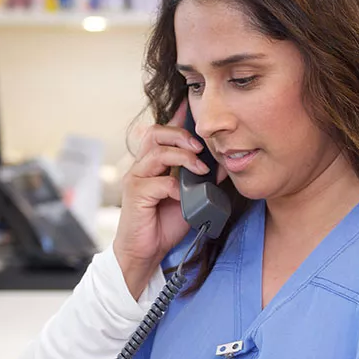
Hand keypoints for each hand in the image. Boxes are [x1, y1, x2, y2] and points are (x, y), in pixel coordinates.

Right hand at [113, 101, 209, 298]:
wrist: (146, 252)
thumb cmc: (164, 224)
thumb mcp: (190, 198)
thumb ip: (201, 180)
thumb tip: (222, 164)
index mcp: (153, 163)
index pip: (163, 132)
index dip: (177, 117)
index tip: (192, 105)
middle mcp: (142, 166)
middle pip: (157, 133)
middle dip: (181, 135)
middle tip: (201, 147)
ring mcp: (137, 179)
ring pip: (157, 152)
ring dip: (183, 157)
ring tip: (200, 168)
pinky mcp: (136, 195)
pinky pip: (159, 182)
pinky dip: (175, 186)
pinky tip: (184, 196)